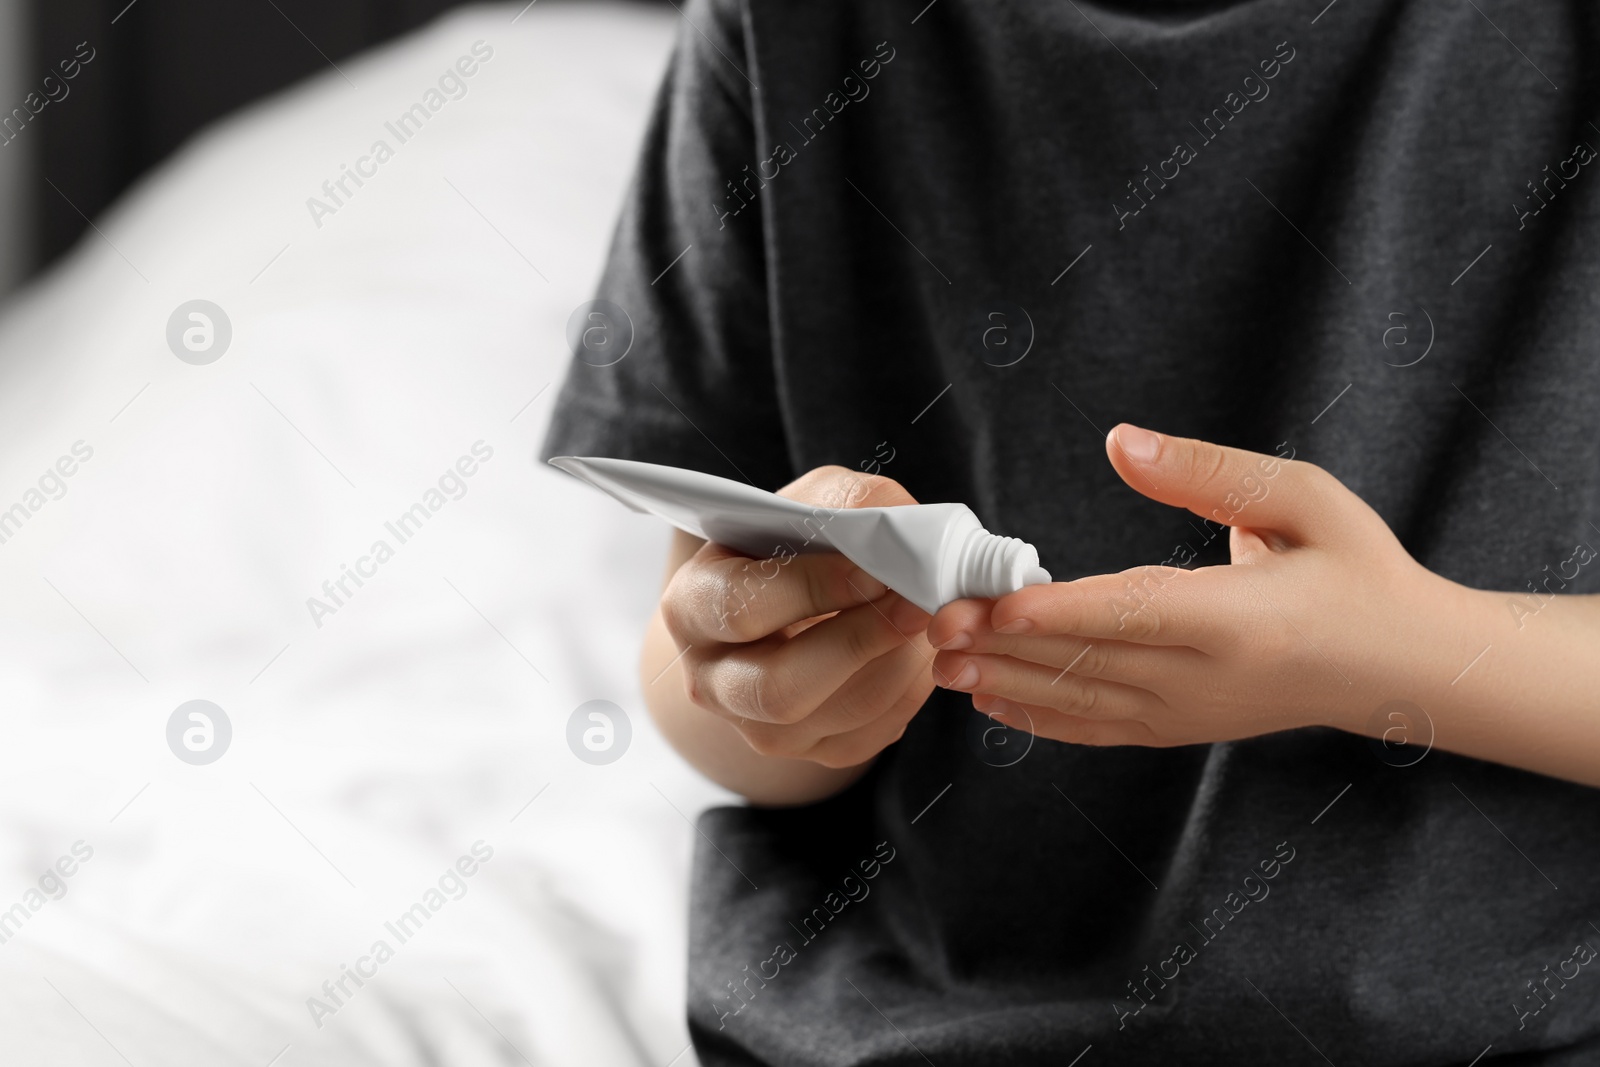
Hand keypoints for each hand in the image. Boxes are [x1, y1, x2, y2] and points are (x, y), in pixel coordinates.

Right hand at [661, 466, 935, 767]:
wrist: (794, 597)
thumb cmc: (801, 541)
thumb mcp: (814, 502)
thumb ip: (853, 504)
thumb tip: (903, 533)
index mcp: (692, 606)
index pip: (742, 608)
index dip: (813, 589)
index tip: (875, 569)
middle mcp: (710, 680)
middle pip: (779, 688)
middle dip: (861, 642)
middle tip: (918, 603)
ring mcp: (756, 727)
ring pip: (838, 714)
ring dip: (898, 664)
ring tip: (930, 617)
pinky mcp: (808, 751)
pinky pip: (869, 734)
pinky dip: (909, 690)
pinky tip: (917, 649)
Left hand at [926, 425, 1490, 746]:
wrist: (1401, 665)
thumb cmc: (1356, 568)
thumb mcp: (1303, 499)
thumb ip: (1207, 473)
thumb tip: (1120, 443)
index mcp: (1243, 619)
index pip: (1134, 614)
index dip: (1058, 612)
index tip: (991, 605)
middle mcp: (1209, 677)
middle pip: (1090, 662)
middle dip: (1002, 644)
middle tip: (931, 623)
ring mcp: (1192, 712)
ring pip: (1084, 701)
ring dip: (1006, 681)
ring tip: (938, 663)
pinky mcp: (1182, 728)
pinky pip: (1099, 729)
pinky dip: (1041, 717)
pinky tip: (991, 700)